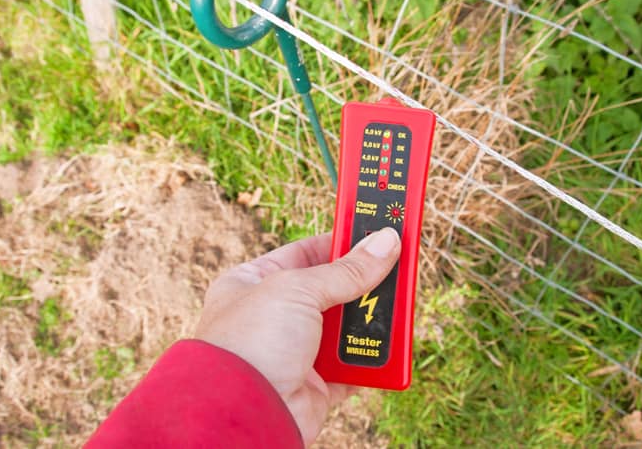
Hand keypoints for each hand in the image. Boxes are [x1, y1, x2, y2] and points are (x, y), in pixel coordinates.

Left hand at [194, 228, 400, 444]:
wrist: (243, 412)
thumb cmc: (251, 342)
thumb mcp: (299, 289)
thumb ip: (346, 270)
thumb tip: (385, 242)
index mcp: (254, 283)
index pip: (305, 252)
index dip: (340, 240)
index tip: (373, 229)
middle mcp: (274, 316)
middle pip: (331, 290)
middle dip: (364, 281)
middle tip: (397, 264)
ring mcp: (294, 352)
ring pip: (346, 328)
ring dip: (371, 319)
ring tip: (398, 305)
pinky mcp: (315, 386)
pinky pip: (354, 367)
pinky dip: (373, 359)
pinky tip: (391, 346)